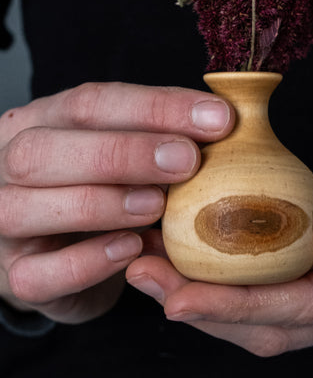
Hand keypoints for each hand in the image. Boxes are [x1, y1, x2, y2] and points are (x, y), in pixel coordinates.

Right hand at [0, 82, 233, 323]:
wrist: (70, 248)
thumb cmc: (109, 185)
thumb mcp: (131, 148)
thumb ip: (164, 133)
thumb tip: (226, 117)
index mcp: (42, 120)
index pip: (89, 102)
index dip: (155, 107)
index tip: (217, 118)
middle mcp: (9, 164)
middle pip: (44, 149)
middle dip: (123, 152)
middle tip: (187, 160)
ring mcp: (4, 222)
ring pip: (25, 208)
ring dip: (102, 203)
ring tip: (159, 206)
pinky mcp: (17, 275)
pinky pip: (37, 274)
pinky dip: (88, 261)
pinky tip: (131, 249)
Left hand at [126, 111, 312, 355]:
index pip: (310, 306)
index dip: (243, 307)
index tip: (182, 297)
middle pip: (281, 327)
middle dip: (209, 312)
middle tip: (146, 279)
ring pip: (272, 321)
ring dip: (210, 305)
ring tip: (151, 274)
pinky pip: (275, 297)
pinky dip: (229, 288)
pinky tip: (189, 265)